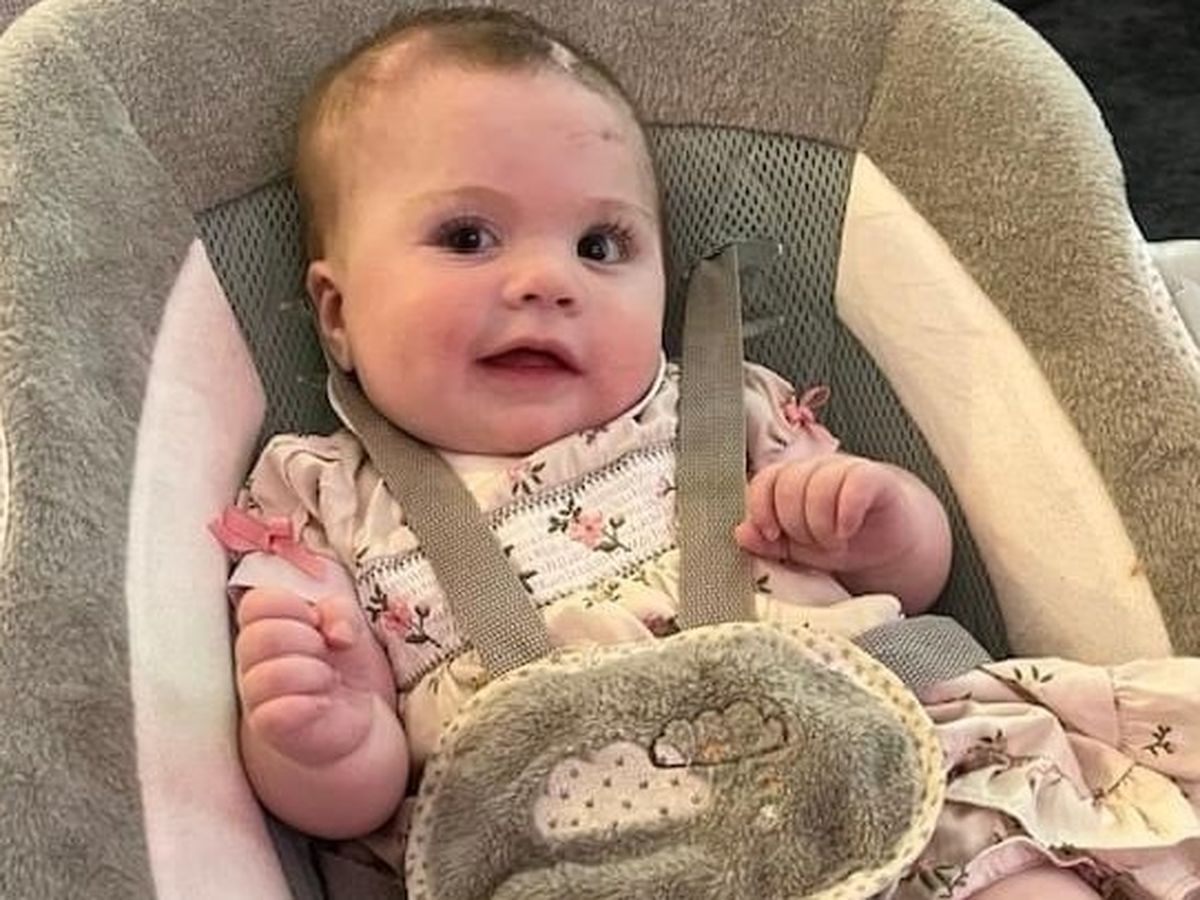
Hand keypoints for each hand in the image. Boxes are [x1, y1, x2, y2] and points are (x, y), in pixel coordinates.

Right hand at [235, 587, 393, 767]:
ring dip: (314, 673)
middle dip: (307, 640)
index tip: (317, 621)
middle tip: (325, 652)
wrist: (349, 712)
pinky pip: (273, 714)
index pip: (258, 601)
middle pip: (261, 636)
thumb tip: (335, 632)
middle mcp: (252, 657)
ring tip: (329, 679)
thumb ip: (340, 611)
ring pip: (270, 675)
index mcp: (265, 622)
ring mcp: (255, 693)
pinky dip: (310, 705)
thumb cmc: (340, 661)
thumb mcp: (348, 623)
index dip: (295, 606)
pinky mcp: (267, 725)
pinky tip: (324, 703)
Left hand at [735, 454, 918, 575]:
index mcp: (789, 482)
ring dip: (821, 525)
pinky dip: (845, 513)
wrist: (887, 545)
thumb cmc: (838, 541)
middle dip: (796, 525)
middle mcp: (814, 470)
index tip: (771, 534)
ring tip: (833, 542)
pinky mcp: (874, 477)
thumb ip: (767, 542)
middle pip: (789, 485)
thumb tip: (741, 532)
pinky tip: (846, 530)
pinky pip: (854, 484)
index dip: (762, 509)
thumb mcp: (796, 549)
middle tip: (813, 544)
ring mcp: (844, 469)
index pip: (764, 481)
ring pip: (818, 485)